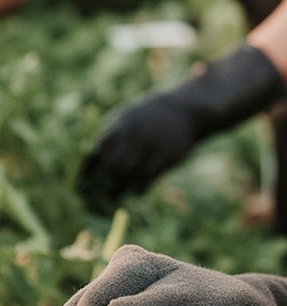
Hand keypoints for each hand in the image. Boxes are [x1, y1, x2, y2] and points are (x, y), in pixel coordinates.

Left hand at [77, 43, 286, 208]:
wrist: (184, 110)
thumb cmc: (147, 118)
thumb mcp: (126, 120)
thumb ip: (108, 139)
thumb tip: (86, 167)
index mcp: (121, 123)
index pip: (98, 151)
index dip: (89, 171)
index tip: (83, 185)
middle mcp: (136, 132)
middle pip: (113, 166)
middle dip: (106, 183)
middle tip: (102, 194)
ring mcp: (153, 143)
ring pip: (130, 175)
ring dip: (121, 188)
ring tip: (118, 194)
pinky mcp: (168, 155)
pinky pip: (148, 179)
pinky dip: (139, 188)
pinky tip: (137, 190)